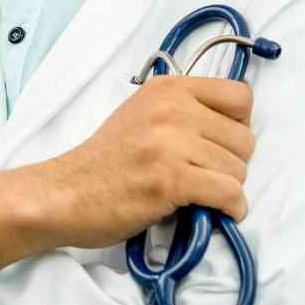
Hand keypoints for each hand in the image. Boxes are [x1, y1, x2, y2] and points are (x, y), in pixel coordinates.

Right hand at [0, 76, 254, 276]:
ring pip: (238, 171)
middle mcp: (171, 109)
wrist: (60, 195)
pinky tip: (211, 214)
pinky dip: (228, 210)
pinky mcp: (169, 180)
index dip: (236, 125)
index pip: (240, 97)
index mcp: (166, 89)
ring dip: (225, 190)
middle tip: (199, 177)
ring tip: (194, 196)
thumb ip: (182, 114)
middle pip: (244, 139)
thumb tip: (230, 134)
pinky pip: (229, 194)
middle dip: (229, 165)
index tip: (215, 145)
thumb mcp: (140, 117)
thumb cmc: (101, 165)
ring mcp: (169, 144)